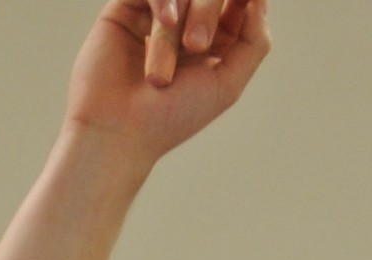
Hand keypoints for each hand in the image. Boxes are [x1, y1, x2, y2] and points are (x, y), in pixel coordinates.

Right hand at [66, 0, 270, 163]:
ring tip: (163, 66)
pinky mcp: (123, 9)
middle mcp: (183, 25)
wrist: (116, 134)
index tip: (245, 2)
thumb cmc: (168, 118)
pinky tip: (167, 22)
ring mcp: (153, 15)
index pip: (236, 2)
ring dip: (184, 18)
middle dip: (209, 10)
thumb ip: (255, 40)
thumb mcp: (227, 84)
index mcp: (209, 42)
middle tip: (196, 47)